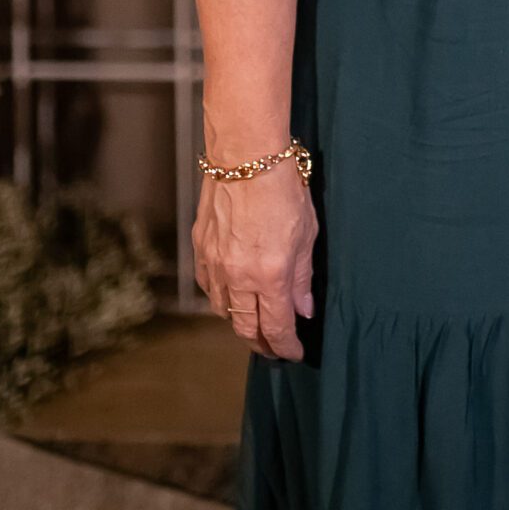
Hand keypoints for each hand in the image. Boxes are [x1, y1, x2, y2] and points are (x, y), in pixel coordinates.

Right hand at [193, 160, 316, 360]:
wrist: (245, 156)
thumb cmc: (284, 188)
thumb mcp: (307, 232)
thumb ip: (302, 276)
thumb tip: (303, 309)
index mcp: (271, 276)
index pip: (277, 327)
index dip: (286, 346)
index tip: (294, 353)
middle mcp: (239, 277)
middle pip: (246, 328)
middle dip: (261, 343)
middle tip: (273, 348)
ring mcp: (216, 264)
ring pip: (224, 311)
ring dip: (240, 323)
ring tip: (254, 326)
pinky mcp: (201, 249)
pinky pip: (209, 287)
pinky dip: (221, 299)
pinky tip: (231, 298)